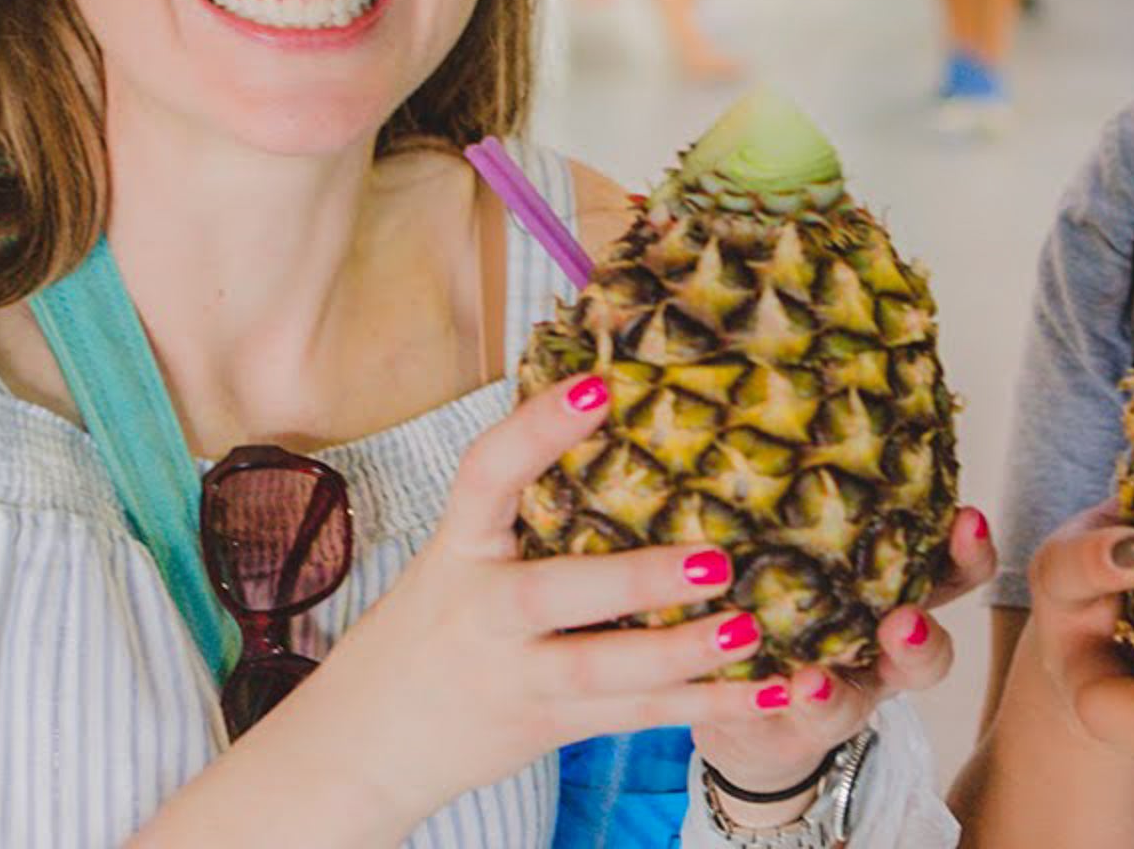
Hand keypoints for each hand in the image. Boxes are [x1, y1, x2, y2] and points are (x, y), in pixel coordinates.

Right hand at [310, 375, 791, 819]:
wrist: (360, 748)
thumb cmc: (425, 630)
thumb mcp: (452, 560)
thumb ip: (516, 508)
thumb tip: (602, 398)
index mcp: (458, 551)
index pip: (486, 476)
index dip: (537, 428)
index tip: (599, 384)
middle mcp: (482, 614)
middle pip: (551, 596)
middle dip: (631, 580)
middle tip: (712, 558)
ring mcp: (516, 677)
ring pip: (604, 670)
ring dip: (681, 653)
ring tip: (749, 630)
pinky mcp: (550, 725)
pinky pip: (637, 717)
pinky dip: (710, 704)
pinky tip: (773, 685)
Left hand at [690, 507, 997, 809]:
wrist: (744, 713)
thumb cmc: (769, 602)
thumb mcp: (785, 544)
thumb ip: (794, 493)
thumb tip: (773, 386)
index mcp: (890, 586)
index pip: (946, 565)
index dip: (965, 549)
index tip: (967, 518)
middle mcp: (883, 640)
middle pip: (931, 632)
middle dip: (929, 622)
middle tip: (905, 615)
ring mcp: (854, 686)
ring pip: (890, 682)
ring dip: (873, 674)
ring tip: (836, 665)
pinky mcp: (809, 722)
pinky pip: (819, 718)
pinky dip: (812, 701)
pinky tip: (793, 687)